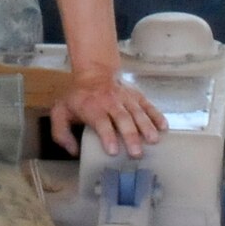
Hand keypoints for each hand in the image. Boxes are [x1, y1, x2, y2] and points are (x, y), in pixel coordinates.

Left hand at [51, 72, 166, 158]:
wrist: (94, 73)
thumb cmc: (79, 98)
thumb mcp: (61, 111)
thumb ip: (61, 133)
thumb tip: (73, 151)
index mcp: (92, 107)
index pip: (101, 122)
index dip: (107, 136)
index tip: (113, 151)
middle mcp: (110, 102)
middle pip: (122, 119)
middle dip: (130, 136)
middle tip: (136, 152)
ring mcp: (126, 98)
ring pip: (137, 112)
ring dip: (146, 127)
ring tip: (153, 141)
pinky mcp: (137, 96)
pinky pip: (148, 106)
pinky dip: (156, 116)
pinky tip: (163, 127)